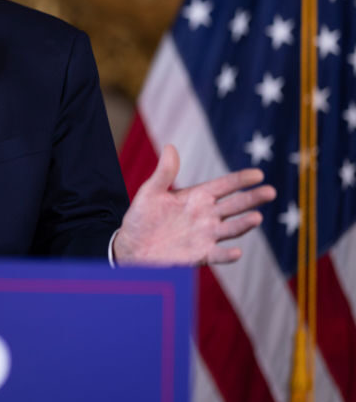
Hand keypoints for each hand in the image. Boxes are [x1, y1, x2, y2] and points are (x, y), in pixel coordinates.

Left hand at [113, 144, 275, 265]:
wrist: (131, 246)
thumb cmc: (142, 217)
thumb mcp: (151, 192)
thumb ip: (164, 172)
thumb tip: (170, 146)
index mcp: (197, 197)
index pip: (224, 186)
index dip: (241, 180)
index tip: (258, 174)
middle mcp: (206, 216)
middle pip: (235, 205)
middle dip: (252, 198)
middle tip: (270, 191)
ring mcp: (206, 235)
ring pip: (231, 229)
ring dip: (244, 224)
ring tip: (257, 218)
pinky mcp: (200, 255)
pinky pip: (218, 255)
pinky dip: (227, 255)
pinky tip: (236, 252)